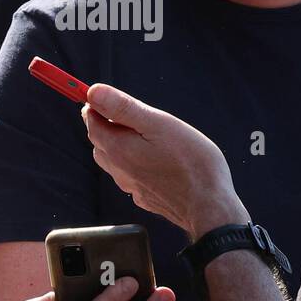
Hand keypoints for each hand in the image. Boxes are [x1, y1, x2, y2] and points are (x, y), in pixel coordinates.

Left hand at [81, 84, 246, 238]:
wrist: (209, 208)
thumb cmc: (190, 163)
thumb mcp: (158, 124)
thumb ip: (124, 108)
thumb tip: (93, 92)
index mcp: (117, 149)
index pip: (92, 122)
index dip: (95, 105)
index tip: (103, 95)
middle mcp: (119, 170)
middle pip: (100, 142)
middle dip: (107, 124)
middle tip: (126, 111)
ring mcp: (132, 187)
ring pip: (114, 160)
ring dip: (120, 144)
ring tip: (144, 133)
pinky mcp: (146, 198)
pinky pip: (131, 176)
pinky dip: (135, 163)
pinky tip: (156, 159)